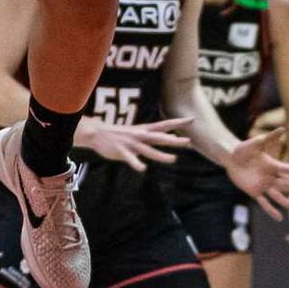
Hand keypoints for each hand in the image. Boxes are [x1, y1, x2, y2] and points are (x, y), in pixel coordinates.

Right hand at [75, 115, 191, 172]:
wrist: (96, 132)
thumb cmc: (120, 135)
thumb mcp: (138, 133)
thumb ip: (153, 137)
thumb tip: (171, 139)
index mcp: (144, 130)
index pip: (164, 125)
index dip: (178, 123)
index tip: (192, 119)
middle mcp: (140, 135)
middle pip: (160, 137)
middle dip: (174, 140)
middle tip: (188, 141)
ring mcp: (131, 143)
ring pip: (149, 150)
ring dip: (161, 155)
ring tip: (173, 159)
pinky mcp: (121, 151)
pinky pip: (130, 158)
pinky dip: (136, 163)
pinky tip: (142, 168)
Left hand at [223, 128, 288, 218]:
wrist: (231, 158)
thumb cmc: (243, 149)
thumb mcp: (256, 143)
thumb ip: (269, 137)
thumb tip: (282, 128)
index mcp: (273, 165)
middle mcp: (271, 177)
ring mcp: (264, 185)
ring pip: (279, 197)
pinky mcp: (254, 192)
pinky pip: (264, 203)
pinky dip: (271, 210)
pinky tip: (279, 218)